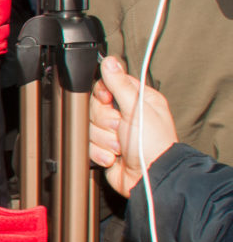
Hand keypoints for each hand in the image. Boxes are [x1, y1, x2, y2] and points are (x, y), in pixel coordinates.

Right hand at [89, 56, 177, 197]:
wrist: (150, 179)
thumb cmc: (153, 145)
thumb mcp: (137, 109)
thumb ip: (120, 84)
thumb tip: (110, 61)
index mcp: (136, 100)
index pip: (106, 85)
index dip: (103, 93)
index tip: (108, 100)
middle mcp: (125, 115)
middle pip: (94, 106)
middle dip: (104, 121)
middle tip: (119, 128)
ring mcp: (113, 133)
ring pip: (90, 126)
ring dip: (104, 139)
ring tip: (120, 146)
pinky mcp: (104, 149)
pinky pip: (89, 144)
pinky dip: (100, 152)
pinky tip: (115, 156)